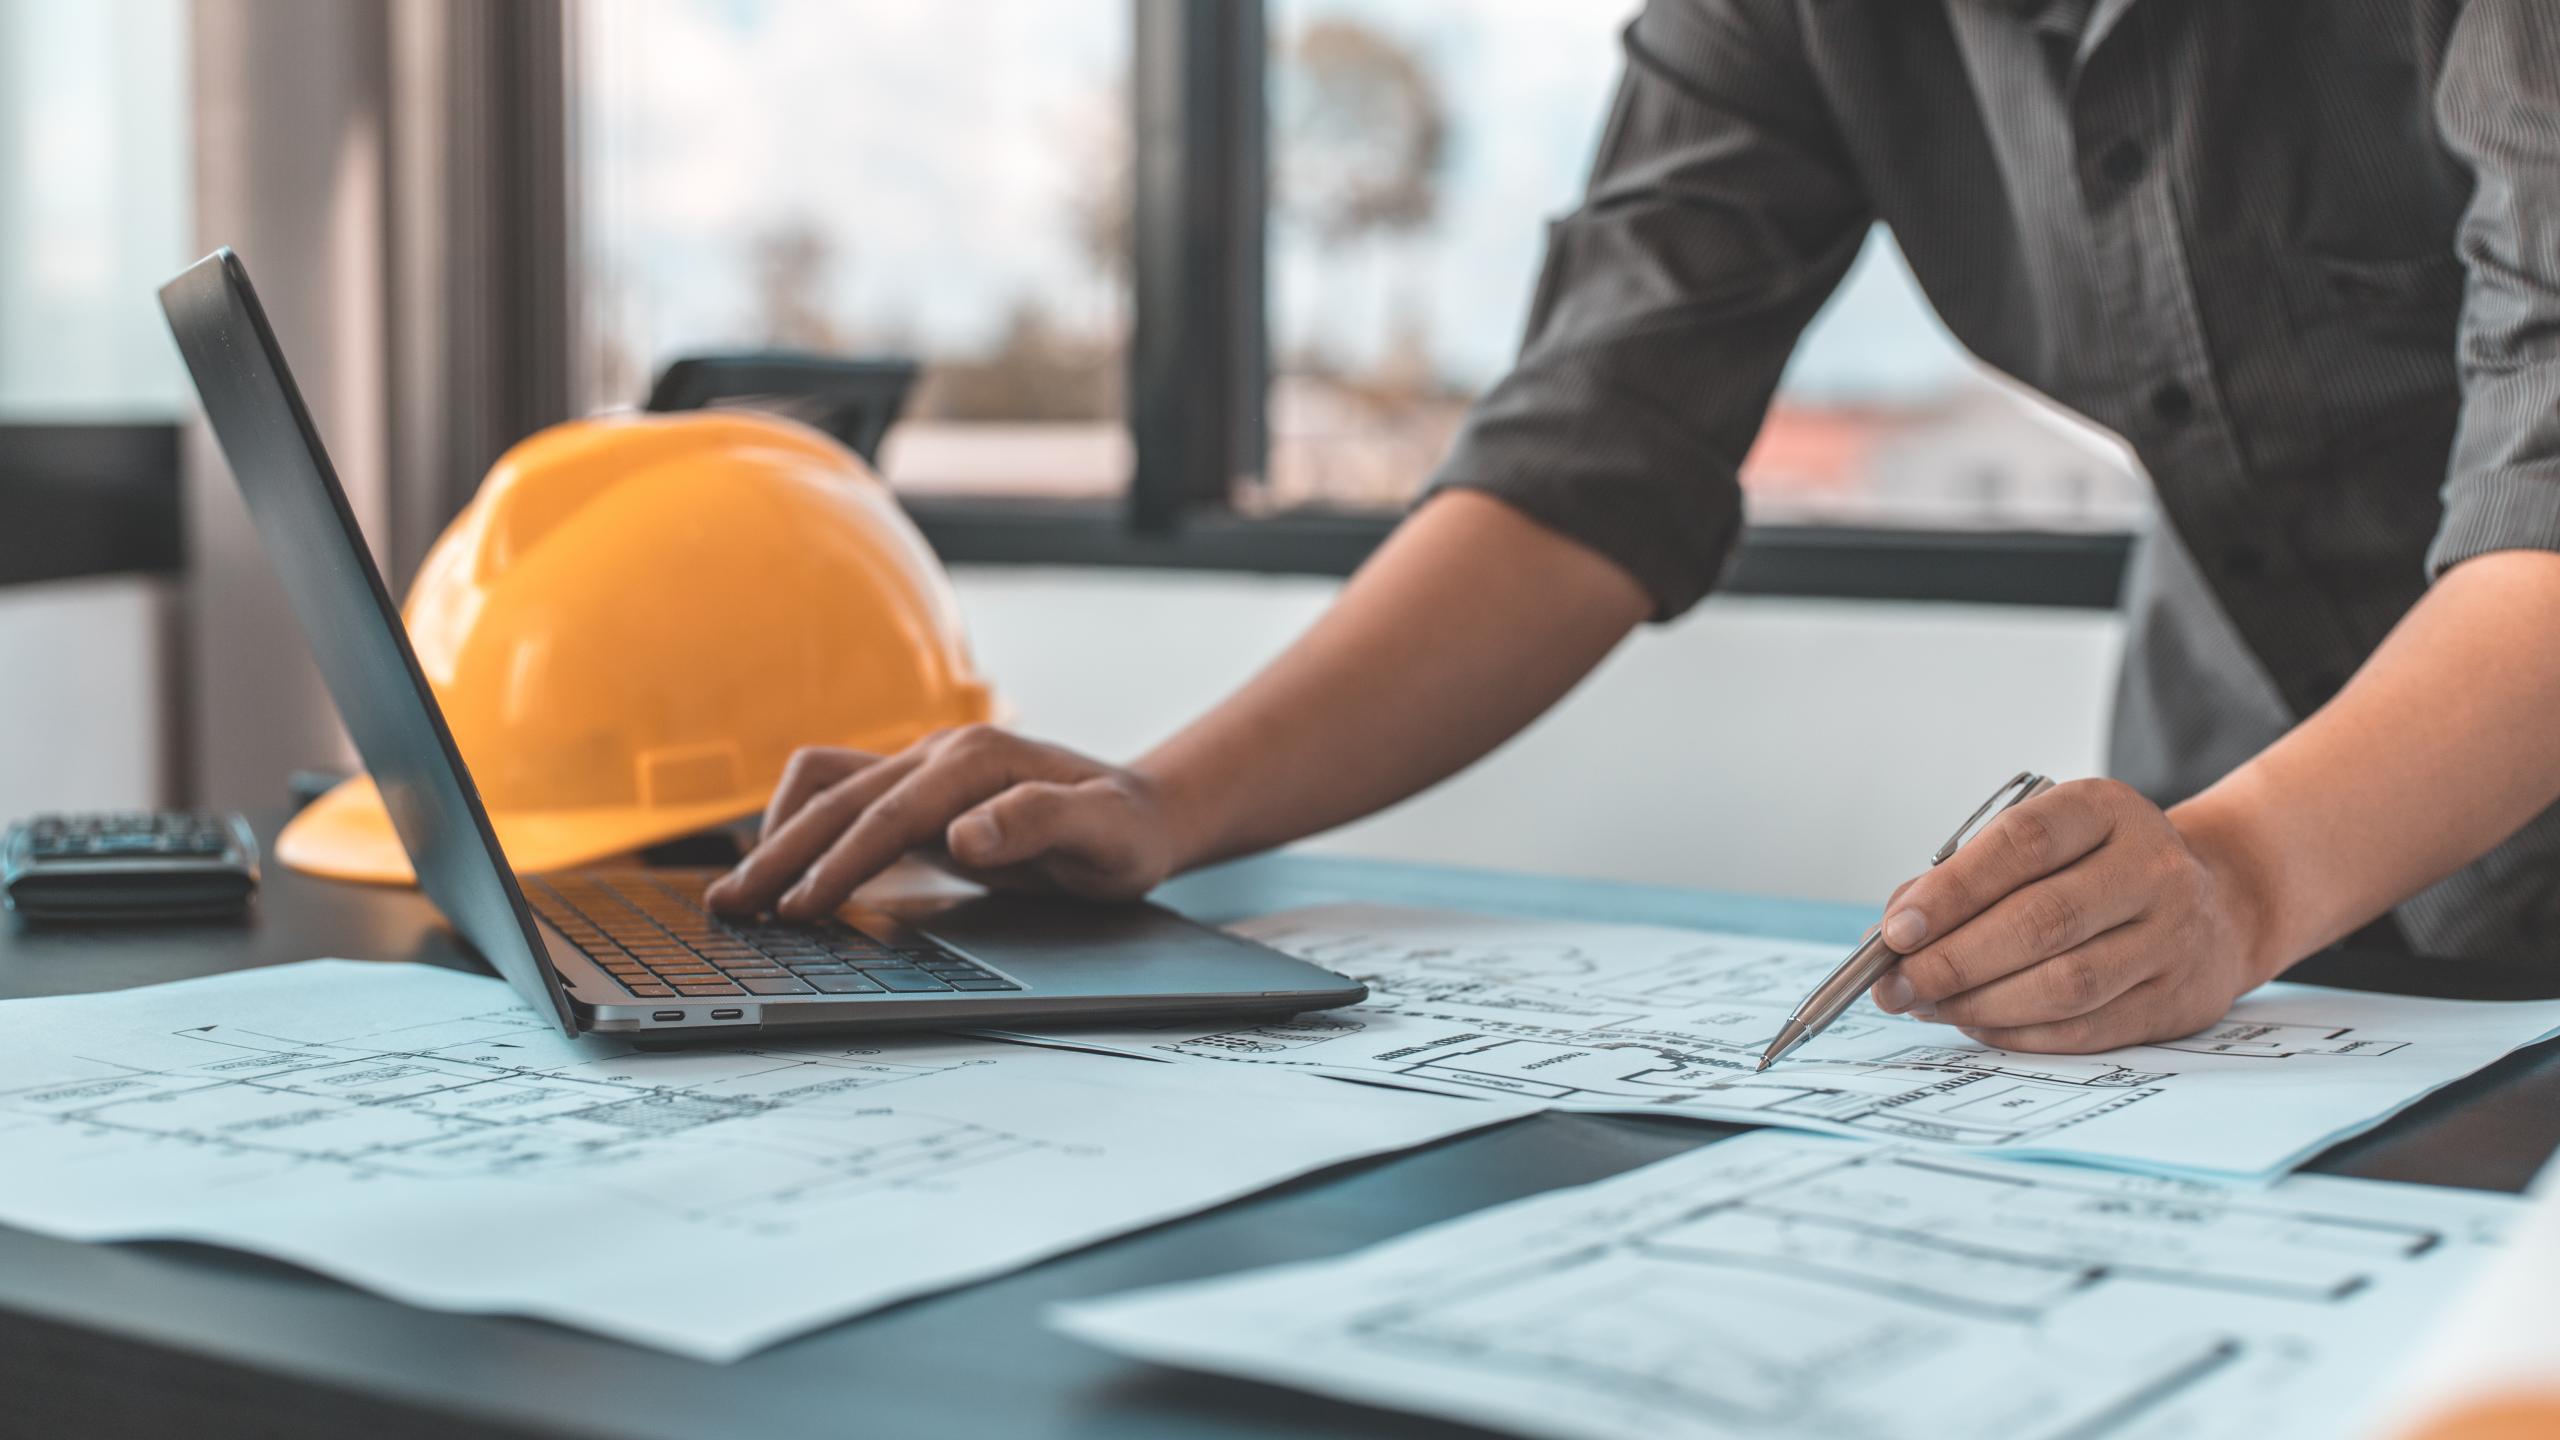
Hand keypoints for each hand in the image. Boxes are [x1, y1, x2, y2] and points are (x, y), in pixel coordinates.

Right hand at [702, 726, 1185, 918]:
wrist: (1142, 813)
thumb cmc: (1126, 832)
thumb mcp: (1106, 833)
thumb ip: (1040, 823)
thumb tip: (965, 834)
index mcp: (978, 760)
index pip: (890, 815)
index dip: (841, 862)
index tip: (800, 908)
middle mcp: (941, 754)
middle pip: (840, 799)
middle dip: (782, 854)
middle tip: (732, 909)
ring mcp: (923, 769)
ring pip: (826, 791)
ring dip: (777, 836)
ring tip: (737, 893)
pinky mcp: (916, 794)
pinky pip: (841, 798)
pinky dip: (801, 826)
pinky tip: (784, 870)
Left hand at [1865, 779, 2277, 1052]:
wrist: (2219, 901)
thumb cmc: (2097, 868)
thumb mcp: (2043, 843)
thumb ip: (1965, 876)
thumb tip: (1893, 932)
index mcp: (2106, 810)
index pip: (2021, 844)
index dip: (1951, 891)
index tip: (1895, 930)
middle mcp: (2151, 867)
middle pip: (2041, 921)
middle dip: (1953, 960)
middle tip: (1895, 985)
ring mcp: (2174, 936)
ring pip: (2066, 983)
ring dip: (1980, 1004)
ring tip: (1927, 1006)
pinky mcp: (2178, 999)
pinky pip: (2087, 1028)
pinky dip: (2018, 1033)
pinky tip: (1975, 1025)